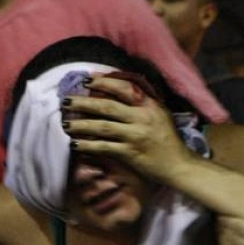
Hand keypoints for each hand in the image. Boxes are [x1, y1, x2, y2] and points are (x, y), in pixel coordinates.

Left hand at [61, 75, 192, 183]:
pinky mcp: (130, 154)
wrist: (178, 165)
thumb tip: (115, 86)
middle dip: (83, 102)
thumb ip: (141, 101)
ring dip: (81, 124)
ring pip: (102, 126)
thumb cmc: (167, 137)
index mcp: (149, 105)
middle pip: (107, 106)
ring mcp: (135, 136)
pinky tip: (75, 144)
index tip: (86, 79)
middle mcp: (142, 118)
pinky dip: (88, 145)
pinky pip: (104, 147)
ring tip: (65, 123)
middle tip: (65, 101)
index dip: (104, 81)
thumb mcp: (159, 112)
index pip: (124, 88)